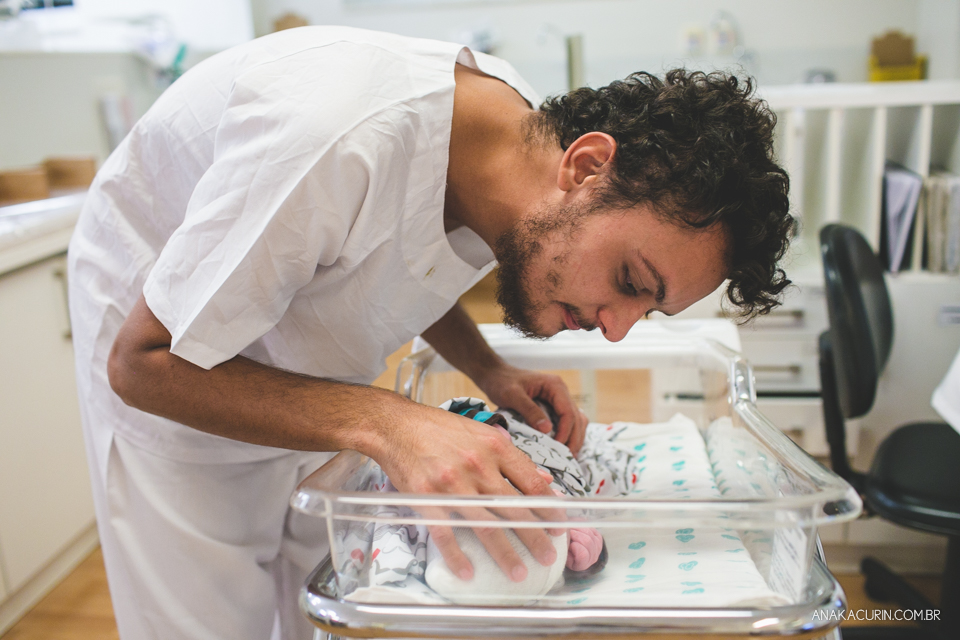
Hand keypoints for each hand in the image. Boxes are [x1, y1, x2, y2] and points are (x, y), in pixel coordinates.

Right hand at [373, 402, 563, 582]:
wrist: (396, 425)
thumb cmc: (439, 428)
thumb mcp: (481, 433)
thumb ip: (512, 457)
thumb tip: (543, 479)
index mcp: (494, 447)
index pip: (531, 483)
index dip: (549, 507)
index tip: (559, 524)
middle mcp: (477, 466)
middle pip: (514, 509)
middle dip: (535, 536)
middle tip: (548, 556)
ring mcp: (452, 484)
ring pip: (486, 525)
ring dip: (505, 553)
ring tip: (519, 572)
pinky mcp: (427, 498)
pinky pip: (446, 533)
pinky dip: (457, 555)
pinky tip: (468, 571)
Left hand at [475, 362, 588, 455]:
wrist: (495, 374)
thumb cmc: (502, 382)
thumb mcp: (513, 395)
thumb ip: (530, 410)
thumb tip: (547, 429)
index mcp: (555, 386)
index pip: (568, 412)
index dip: (566, 432)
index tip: (558, 447)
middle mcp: (561, 392)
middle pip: (576, 418)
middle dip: (574, 439)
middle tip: (567, 458)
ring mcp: (559, 399)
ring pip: (576, 421)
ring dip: (574, 438)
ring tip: (568, 456)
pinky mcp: (553, 407)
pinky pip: (567, 421)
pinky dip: (568, 434)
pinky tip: (562, 446)